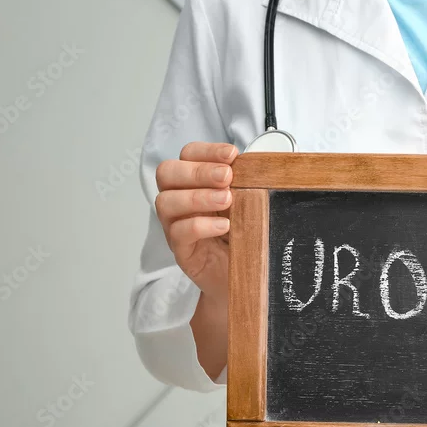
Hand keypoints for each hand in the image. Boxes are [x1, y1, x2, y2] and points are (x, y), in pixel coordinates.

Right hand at [154, 142, 237, 303]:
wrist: (245, 276)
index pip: (188, 155)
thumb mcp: (248, 204)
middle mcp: (180, 200)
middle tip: (227, 177)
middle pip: (167, 173)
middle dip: (199, 171)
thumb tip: (260, 165)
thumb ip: (246, 184)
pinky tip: (224, 226)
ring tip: (227, 200)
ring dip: (198, 197)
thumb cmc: (244, 236)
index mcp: (195, 182)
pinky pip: (178, 232)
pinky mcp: (181, 250)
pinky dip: (200, 225)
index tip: (232, 155)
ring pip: (166, 202)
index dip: (207, 151)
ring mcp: (176, 225)